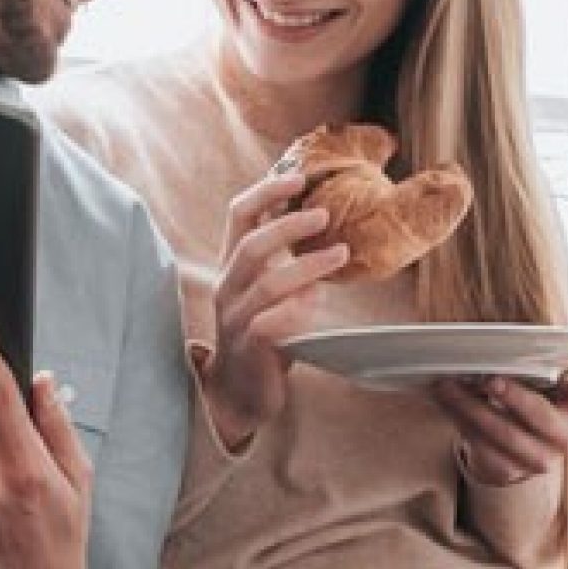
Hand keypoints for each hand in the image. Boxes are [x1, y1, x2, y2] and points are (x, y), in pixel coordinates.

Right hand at [199, 165, 348, 451]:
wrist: (241, 391)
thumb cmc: (263, 332)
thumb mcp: (269, 287)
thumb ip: (284, 257)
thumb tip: (321, 216)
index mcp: (232, 264)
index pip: (238, 215)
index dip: (266, 192)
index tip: (298, 177)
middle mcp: (227, 286)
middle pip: (250, 245)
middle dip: (288, 226)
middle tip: (325, 215)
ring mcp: (234, 318)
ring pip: (265, 283)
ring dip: (306, 265)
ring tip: (340, 253)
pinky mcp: (248, 347)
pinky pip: (271, 323)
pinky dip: (299, 309)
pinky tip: (319, 300)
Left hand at [431, 361, 567, 487]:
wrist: (517, 451)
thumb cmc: (532, 405)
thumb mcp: (545, 386)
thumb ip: (545, 366)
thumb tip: (520, 344)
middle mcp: (565, 437)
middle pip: (541, 416)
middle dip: (515, 398)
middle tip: (491, 380)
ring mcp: (539, 459)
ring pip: (504, 434)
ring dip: (471, 407)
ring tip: (448, 385)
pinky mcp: (509, 471)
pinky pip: (480, 446)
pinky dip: (458, 420)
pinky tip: (444, 401)